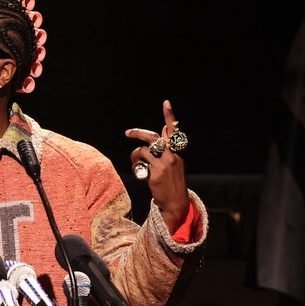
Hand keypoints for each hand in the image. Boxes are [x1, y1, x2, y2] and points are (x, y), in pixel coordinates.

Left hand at [125, 100, 189, 232]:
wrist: (176, 202)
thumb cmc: (172, 182)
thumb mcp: (175, 162)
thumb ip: (168, 146)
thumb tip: (165, 127)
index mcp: (177, 152)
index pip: (173, 131)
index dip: (169, 116)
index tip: (166, 103)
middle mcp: (172, 156)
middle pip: (153, 138)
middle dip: (139, 133)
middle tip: (128, 133)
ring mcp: (164, 165)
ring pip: (144, 151)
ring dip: (135, 155)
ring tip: (135, 161)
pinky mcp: (155, 174)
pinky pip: (141, 164)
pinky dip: (136, 165)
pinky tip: (139, 170)